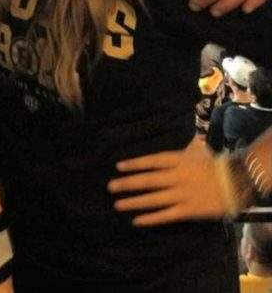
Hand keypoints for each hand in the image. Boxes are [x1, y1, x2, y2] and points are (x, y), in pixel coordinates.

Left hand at [108, 139, 225, 225]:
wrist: (235, 182)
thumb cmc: (213, 162)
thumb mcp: (195, 147)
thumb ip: (182, 141)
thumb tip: (178, 124)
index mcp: (176, 160)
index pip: (150, 161)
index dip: (133, 164)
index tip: (118, 167)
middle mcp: (175, 177)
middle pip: (147, 180)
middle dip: (127, 184)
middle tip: (110, 187)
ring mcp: (181, 195)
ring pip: (153, 199)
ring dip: (134, 202)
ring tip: (118, 204)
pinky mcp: (188, 210)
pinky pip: (166, 215)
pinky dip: (151, 219)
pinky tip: (137, 221)